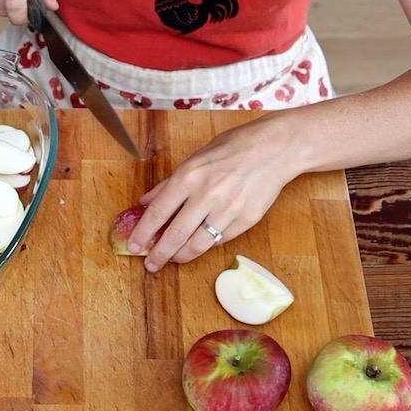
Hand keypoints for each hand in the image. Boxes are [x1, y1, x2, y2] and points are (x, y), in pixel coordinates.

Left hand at [126, 115, 298, 271]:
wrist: (276, 148)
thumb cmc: (235, 147)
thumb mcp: (196, 157)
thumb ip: (169, 183)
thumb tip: (146, 201)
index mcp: (190, 176)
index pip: (158, 212)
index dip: (143, 232)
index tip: (133, 245)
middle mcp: (207, 194)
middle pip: (175, 234)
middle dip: (159, 253)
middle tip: (149, 264)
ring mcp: (228, 210)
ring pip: (197, 244)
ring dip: (180, 256)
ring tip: (171, 259)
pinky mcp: (246, 220)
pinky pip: (219, 240)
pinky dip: (205, 244)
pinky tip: (197, 245)